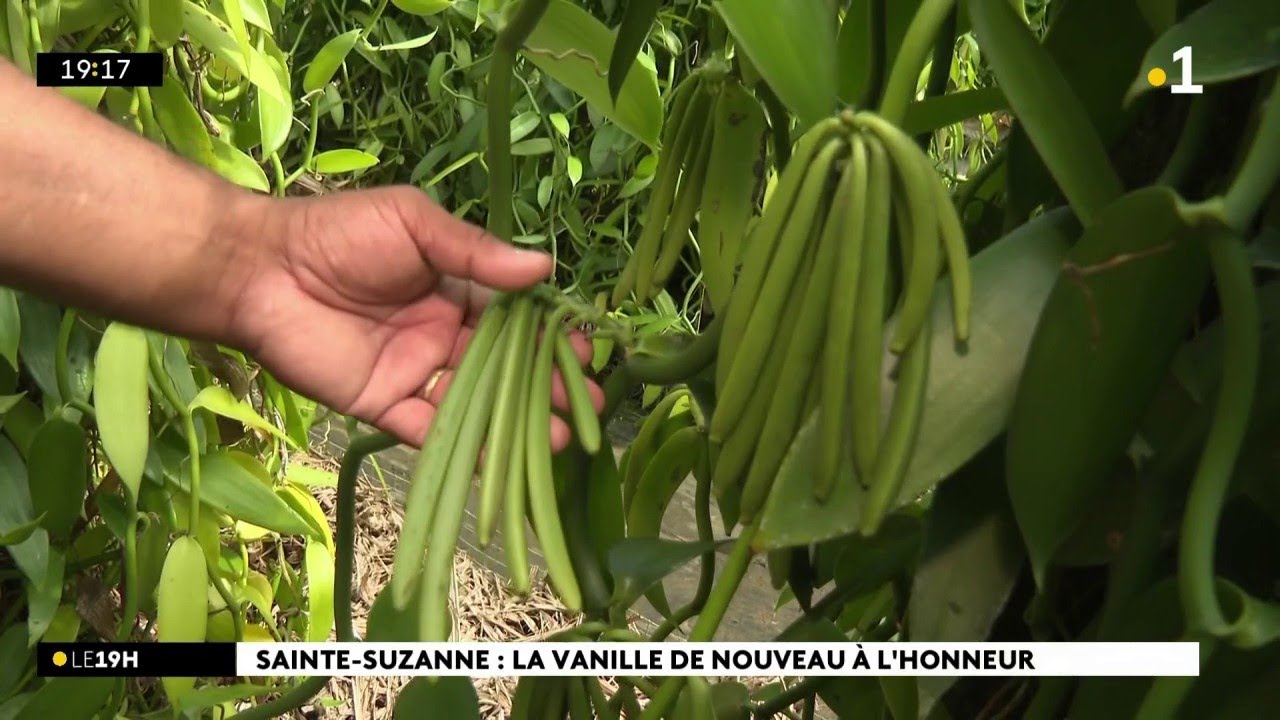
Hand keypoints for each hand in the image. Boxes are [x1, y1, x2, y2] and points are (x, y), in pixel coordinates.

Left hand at [231, 186, 602, 447]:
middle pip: (507, 367)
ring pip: (478, 403)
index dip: (552, 336)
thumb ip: (475, 251)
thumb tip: (544, 267)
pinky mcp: (385, 405)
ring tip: (563, 438)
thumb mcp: (415, 225)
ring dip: (520, 421)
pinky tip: (505, 458)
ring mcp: (417, 373)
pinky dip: (467, 447)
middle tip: (591, 405)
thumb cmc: (340, 234)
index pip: (517, 318)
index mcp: (456, 288)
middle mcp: (444, 334)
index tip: (586, 351)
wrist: (261, 270)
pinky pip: (432, 431)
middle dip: (549, 386)